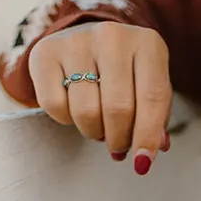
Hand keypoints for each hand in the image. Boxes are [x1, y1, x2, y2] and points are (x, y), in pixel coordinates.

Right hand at [29, 21, 172, 172]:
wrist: (87, 39)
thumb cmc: (127, 74)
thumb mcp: (149, 88)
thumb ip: (155, 119)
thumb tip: (147, 154)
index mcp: (148, 44)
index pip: (152, 98)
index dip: (147, 136)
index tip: (142, 163)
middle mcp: (112, 36)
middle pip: (118, 109)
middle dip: (119, 139)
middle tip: (118, 145)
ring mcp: (77, 41)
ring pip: (86, 112)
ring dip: (93, 132)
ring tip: (98, 125)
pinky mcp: (45, 51)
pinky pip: (55, 106)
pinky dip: (65, 119)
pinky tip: (73, 108)